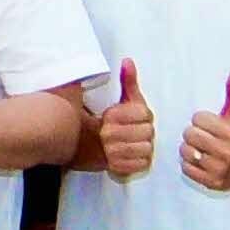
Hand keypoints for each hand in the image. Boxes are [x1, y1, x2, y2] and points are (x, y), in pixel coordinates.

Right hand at [91, 59, 156, 179]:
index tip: (135, 116)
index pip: (145, 113)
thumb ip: (127, 81)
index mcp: (111, 116)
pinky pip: (142, 164)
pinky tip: (132, 153)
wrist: (82, 146)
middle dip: (144, 130)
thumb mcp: (117, 99)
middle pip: (148, 132)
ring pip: (146, 148)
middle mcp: (110, 135)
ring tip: (134, 141)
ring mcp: (113, 153)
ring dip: (143, 146)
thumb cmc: (105, 121)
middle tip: (135, 129)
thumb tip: (129, 61)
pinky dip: (140, 160)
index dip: (143, 115)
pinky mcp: (116, 168)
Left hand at [178, 72, 229, 191]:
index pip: (197, 119)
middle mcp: (227, 152)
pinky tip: (199, 161)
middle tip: (201, 136)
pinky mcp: (213, 182)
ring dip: (188, 149)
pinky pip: (187, 169)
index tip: (207, 124)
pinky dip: (189, 164)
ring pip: (185, 152)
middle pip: (189, 135)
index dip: (200, 120)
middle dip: (193, 134)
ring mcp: (220, 169)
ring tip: (198, 148)